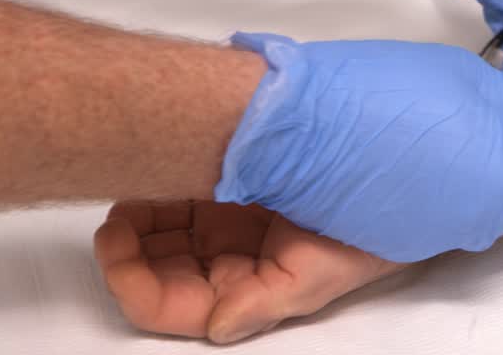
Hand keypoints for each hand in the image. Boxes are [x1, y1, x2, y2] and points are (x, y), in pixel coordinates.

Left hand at [94, 200, 399, 342]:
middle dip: (126, 250)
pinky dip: (158, 192)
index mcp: (240, 292)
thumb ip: (264, 303)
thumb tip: (216, 326)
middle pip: (153, 270)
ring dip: (137, 219)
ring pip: (160, 236)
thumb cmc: (361, 236)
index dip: (129, 282)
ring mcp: (225, 230)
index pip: (166, 305)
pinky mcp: (231, 194)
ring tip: (130, 190)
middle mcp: (226, 265)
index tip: (115, 244)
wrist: (389, 182)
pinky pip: (179, 200)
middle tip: (112, 217)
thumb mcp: (317, 274)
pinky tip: (151, 176)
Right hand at [216, 33, 502, 262]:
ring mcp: (439, 236)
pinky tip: (426, 140)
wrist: (291, 128)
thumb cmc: (384, 93)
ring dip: (495, 158)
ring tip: (463, 113)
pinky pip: (450, 206)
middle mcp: (483, 223)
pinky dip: (455, 175)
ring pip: (494, 197)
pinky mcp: (400, 238)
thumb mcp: (472, 81)